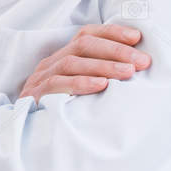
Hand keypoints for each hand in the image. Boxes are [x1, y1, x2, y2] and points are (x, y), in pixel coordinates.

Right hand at [18, 24, 151, 100]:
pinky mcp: (35, 96)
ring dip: (103, 65)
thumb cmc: (64, 111)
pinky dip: (81, 83)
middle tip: (141, 61)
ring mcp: (40, 79)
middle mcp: (51, 63)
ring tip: (128, 72)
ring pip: (71, 62)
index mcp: (62, 57)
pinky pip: (57, 84)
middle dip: (116, 50)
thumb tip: (136, 68)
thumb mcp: (82, 90)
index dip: (112, 33)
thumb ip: (101, 76)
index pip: (86, 35)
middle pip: (83, 45)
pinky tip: (101, 85)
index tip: (137, 38)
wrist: (29, 137)